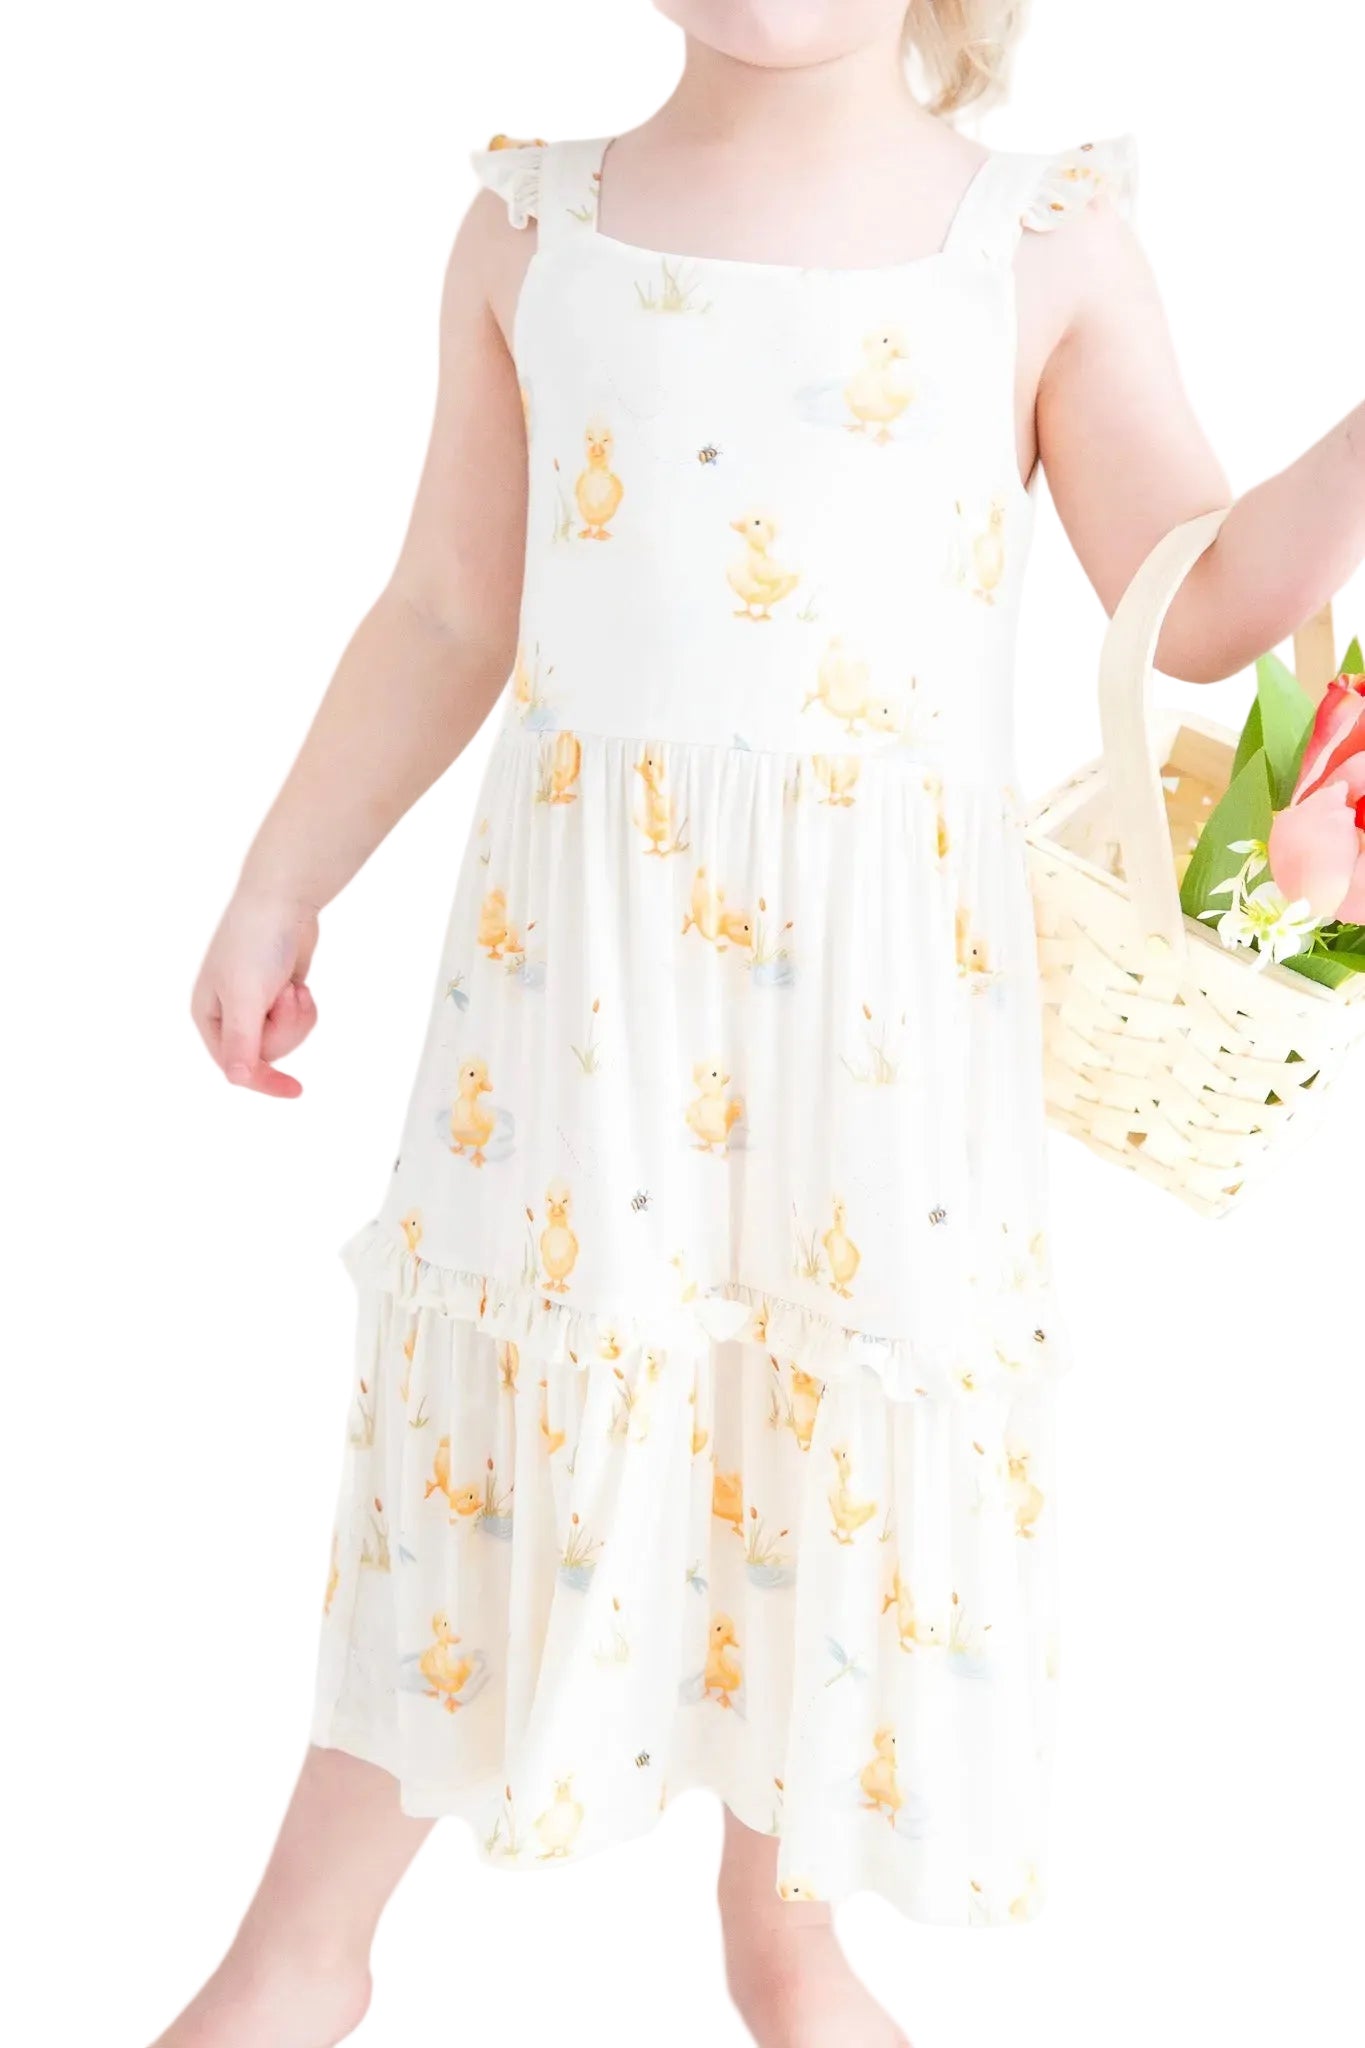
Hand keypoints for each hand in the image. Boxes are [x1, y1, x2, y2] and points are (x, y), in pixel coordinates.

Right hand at [191, 887, 319, 1097]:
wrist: (284, 900)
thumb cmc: (256, 943)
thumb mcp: (245, 998)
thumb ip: (242, 1043)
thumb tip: (238, 1081)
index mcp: (208, 1016)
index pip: (236, 1066)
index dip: (265, 1081)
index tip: (296, 1090)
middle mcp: (227, 1014)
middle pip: (265, 1054)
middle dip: (285, 1027)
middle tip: (285, 996)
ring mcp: (254, 1005)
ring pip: (284, 1039)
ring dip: (296, 1016)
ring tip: (290, 986)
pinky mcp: (278, 996)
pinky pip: (296, 1022)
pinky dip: (303, 1006)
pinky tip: (298, 984)